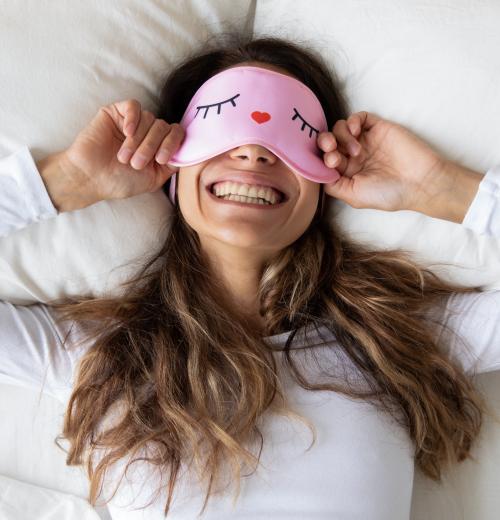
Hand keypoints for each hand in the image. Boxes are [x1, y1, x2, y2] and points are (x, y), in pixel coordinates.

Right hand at [62, 99, 184, 200]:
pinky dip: (134, 119)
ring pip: (149, 118)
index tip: (161, 160)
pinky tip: (126, 133)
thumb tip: (187, 151)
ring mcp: (133, 122)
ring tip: (124, 157)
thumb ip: (172, 165)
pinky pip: (134, 106)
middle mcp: (148, 133)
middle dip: (152, 146)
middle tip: (135, 163)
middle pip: (163, 126)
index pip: (177, 134)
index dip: (173, 144)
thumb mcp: (153, 179)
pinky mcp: (117, 113)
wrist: (91, 178)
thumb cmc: (120, 181)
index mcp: (159, 147)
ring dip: (138, 141)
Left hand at [316, 111, 446, 211]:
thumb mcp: (353, 196)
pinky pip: (358, 118)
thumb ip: (332, 185)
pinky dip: (352, 121)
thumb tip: (317, 173)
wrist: (420, 182)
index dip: (320, 159)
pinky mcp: (378, 128)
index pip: (323, 160)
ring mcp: (365, 141)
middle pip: (328, 142)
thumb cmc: (389, 193)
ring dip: (340, 135)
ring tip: (355, 149)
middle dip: (324, 143)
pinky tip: (356, 132)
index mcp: (346, 173)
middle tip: (332, 149)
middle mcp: (353, 157)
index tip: (332, 164)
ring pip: (339, 128)